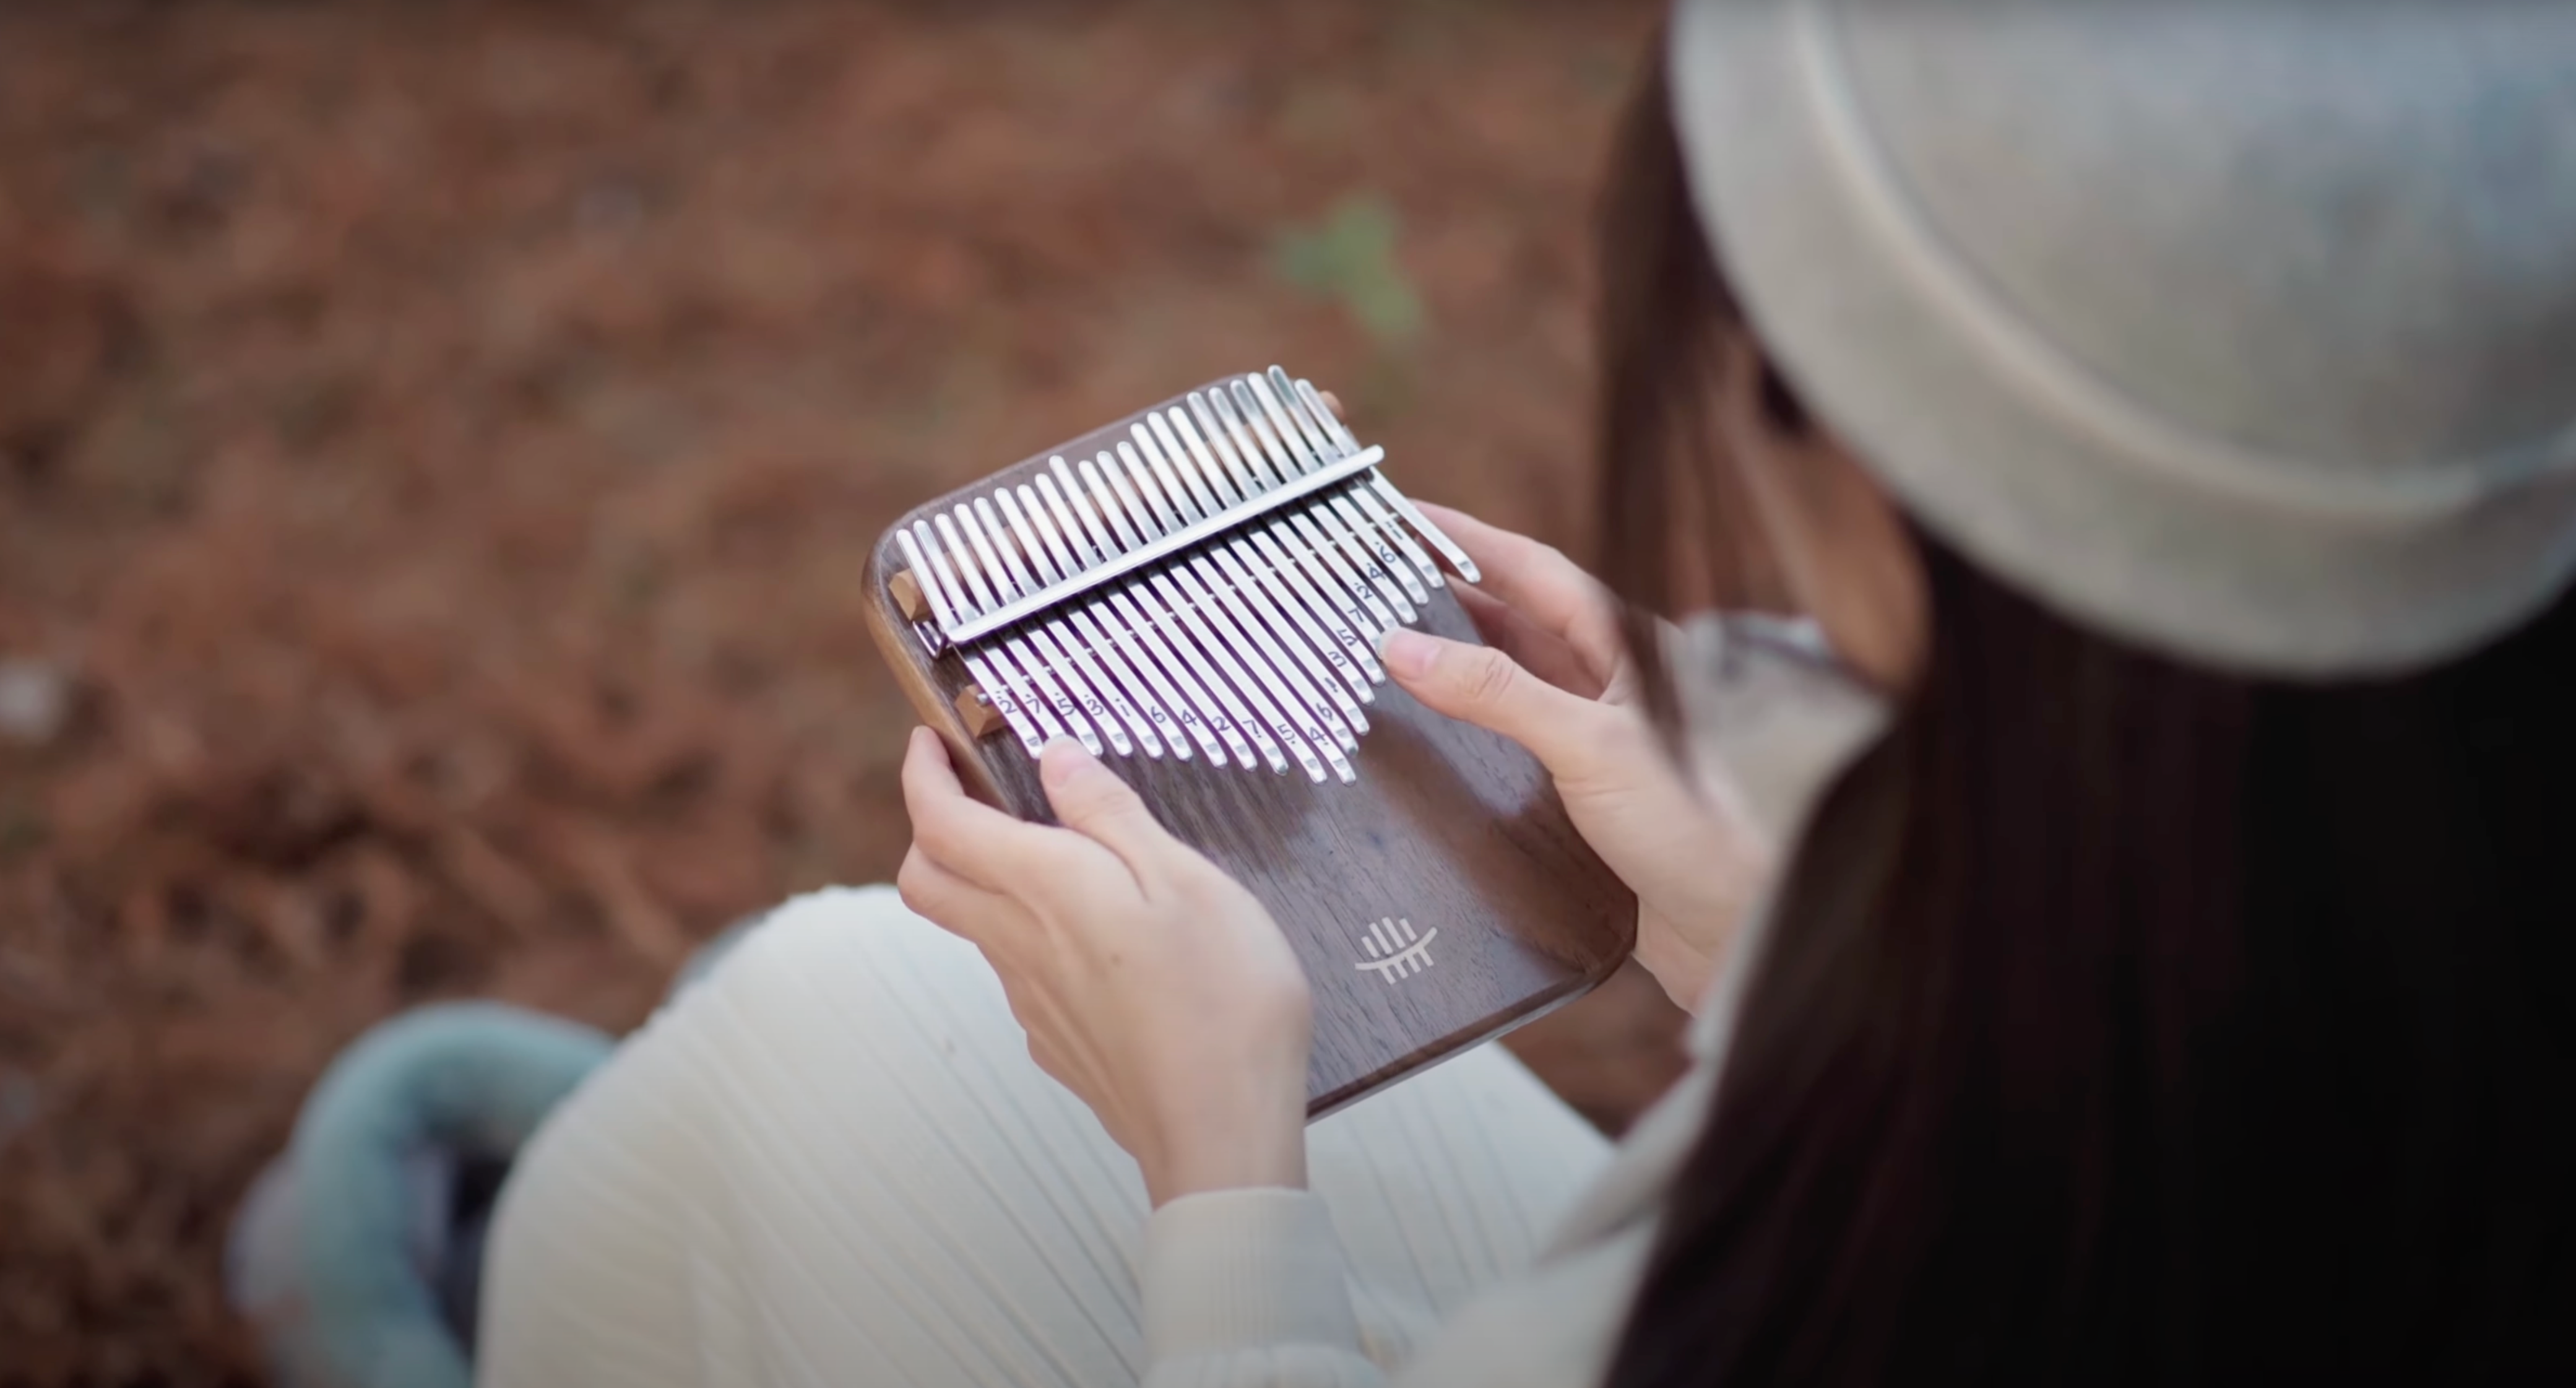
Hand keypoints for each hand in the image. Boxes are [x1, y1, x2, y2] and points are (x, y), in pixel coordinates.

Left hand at [897, 728, 1312, 1205]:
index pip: (940, 823)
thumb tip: (1056, 761)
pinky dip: (1034, 940)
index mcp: (1044, 889)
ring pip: (974, 930)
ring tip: (1060, 861)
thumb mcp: (1186, 879)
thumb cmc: (1222, 1000)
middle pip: (926, 882)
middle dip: (930, 829)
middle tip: (973, 795)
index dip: (921, 776)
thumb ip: (1112, 815)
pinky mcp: (1059, 1044)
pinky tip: (1099, 942)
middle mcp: (1020, 945)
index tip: (927, 743)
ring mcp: (1033, 1002)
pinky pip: (1021, 978)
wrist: (1222, 1132)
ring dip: (987, 884)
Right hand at [1381, 503, 1774, 1009]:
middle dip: (1445, 594)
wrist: (1742, 931)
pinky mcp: (1585, 794)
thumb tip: (1401, 645)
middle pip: (1516, 620)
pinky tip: (1426, 736)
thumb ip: (1497, 694)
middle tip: (1368, 580)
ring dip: (1452, 661)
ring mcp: (1599, 737)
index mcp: (1628, 647)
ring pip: (1512, 681)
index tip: (1400, 515)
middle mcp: (1614, 683)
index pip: (1532, 570)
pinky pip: (1513, 741)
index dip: (1465, 539)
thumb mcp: (1591, 746)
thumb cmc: (1697, 827)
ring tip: (1376, 647)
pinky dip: (1466, 728)